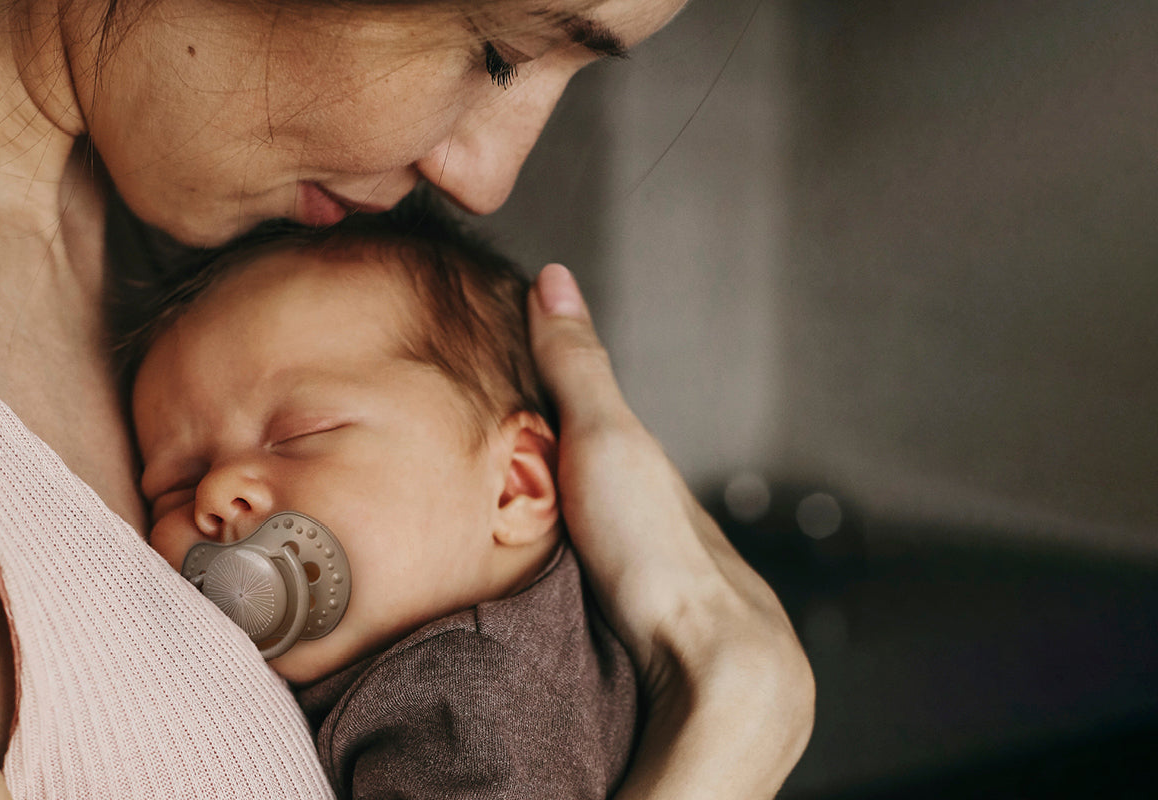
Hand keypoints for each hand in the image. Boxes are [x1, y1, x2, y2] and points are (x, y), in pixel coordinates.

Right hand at [527, 264, 814, 798]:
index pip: (601, 442)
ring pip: (608, 568)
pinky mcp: (648, 658)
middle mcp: (667, 537)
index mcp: (654, 484)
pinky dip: (577, 608)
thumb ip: (578, 370)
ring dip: (568, 562)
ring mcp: (663, 602)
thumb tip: (554, 276)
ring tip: (505, 564)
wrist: (712, 671)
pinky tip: (553, 622)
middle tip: (494, 494)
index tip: (504, 414)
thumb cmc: (657, 554)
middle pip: (605, 508)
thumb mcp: (605, 441)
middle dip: (562, 500)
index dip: (555, 424)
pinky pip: (606, 619)